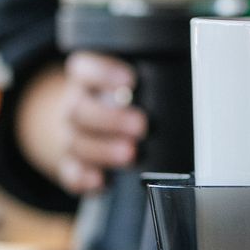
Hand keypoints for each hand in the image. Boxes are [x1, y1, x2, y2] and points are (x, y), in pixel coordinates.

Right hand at [54, 52, 148, 193]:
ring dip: (104, 149)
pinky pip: (71, 173)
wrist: (84, 123)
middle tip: (141, 125)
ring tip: (130, 153)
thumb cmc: (115, 99)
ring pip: (77, 142)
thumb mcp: (125, 83)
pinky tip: (101, 180)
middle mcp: (75, 106)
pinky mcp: (70, 164)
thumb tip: (180, 79)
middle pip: (81, 110)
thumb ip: (143, 83)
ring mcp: (70, 136)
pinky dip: (83, 177)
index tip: (130, 80)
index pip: (83, 69)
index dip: (103, 74)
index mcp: (85, 80)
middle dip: (112, 119)